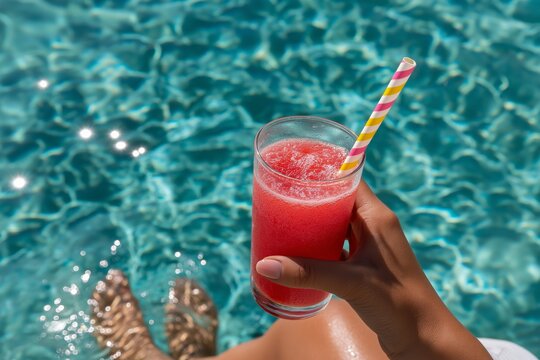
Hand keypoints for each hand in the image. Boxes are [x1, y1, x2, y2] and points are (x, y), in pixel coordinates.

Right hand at [256, 181, 490, 359]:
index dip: (325, 172)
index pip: (350, 180)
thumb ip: (308, 273)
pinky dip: (319, 247)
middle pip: (338, 201)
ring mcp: (370, 246)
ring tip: (284, 222)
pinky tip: (299, 254)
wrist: (424, 338)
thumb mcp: (351, 283)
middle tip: (280, 198)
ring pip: (336, 225)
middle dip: (311, 200)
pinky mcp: (365, 266)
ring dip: (314, 225)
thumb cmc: (398, 303)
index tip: (296, 171)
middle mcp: (374, 226)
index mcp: (377, 217)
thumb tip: (264, 265)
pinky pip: (338, 247)